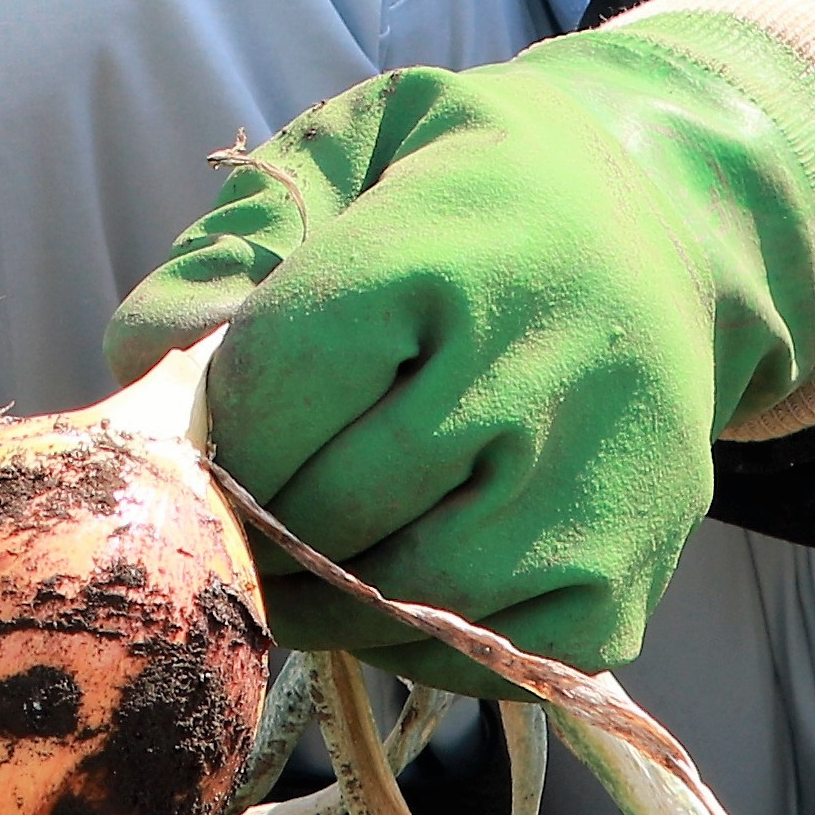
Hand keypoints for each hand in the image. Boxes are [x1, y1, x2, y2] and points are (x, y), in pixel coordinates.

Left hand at [101, 0, 814, 680]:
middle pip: (331, 502)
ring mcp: (593, 488)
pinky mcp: (622, 581)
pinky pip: (475, 661)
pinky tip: (390, 582)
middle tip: (226, 512)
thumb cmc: (467, 194)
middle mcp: (541, 368)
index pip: (285, 377)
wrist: (667, 227)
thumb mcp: (354, 153)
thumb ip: (235, 245)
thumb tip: (146, 364)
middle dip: (253, 520)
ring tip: (287, 558)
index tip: (211, 424)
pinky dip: (408, 641)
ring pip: (398, 597)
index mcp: (453, 243)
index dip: (220, 421)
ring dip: (316, 595)